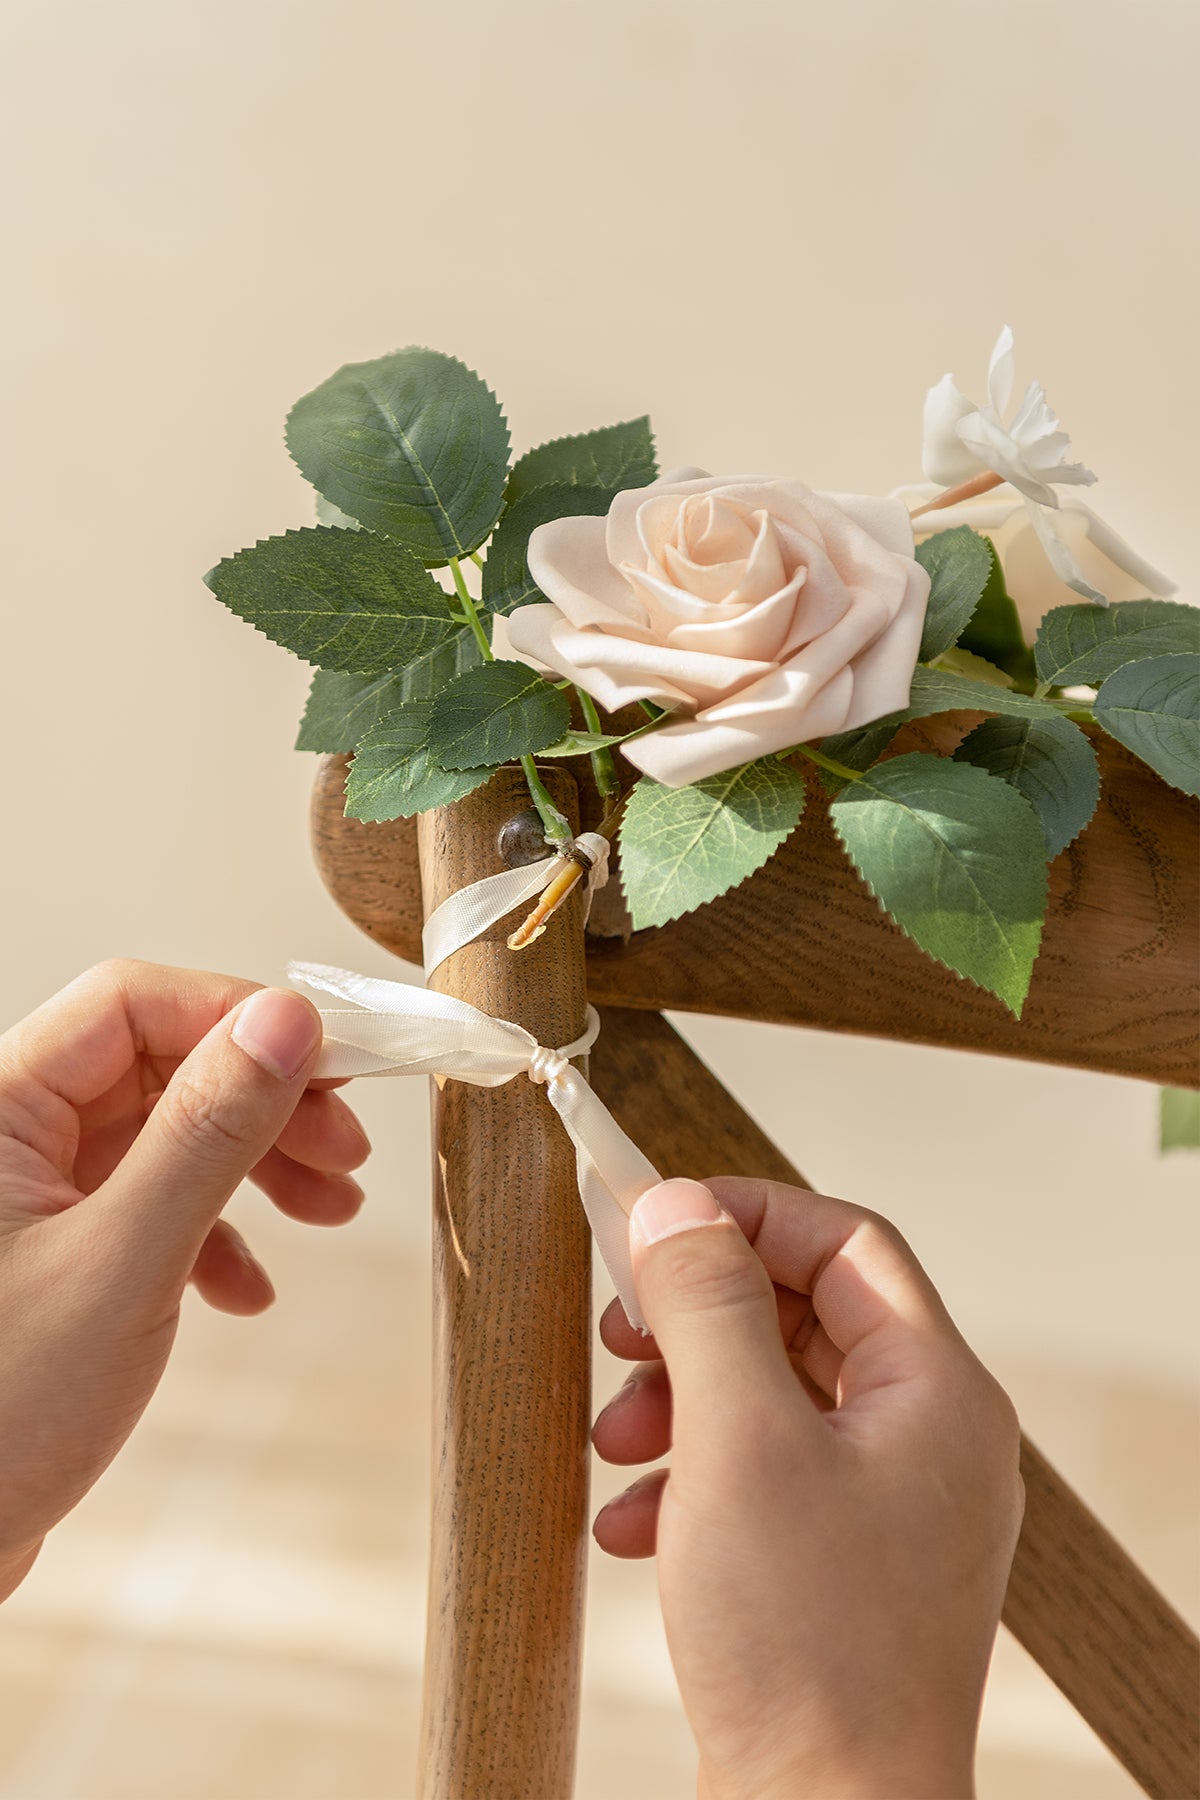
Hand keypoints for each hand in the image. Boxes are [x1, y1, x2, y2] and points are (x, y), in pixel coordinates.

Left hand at [0, 960, 368, 1598]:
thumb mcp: (127, 1260)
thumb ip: (208, 1131)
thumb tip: (284, 1018)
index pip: (132, 1004)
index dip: (239, 1019)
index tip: (333, 1063)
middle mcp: (9, 1135)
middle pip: (160, 1066)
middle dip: (263, 1105)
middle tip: (348, 1154)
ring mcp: (29, 1195)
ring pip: (163, 1135)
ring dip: (254, 1167)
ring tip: (330, 1215)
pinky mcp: (51, 1253)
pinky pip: (147, 1205)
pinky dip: (212, 1236)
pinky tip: (247, 1292)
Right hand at [592, 1178, 1022, 1799]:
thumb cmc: (805, 1643)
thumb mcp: (738, 1442)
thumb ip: (708, 1307)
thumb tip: (674, 1203)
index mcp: (937, 1391)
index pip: (844, 1241)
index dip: (744, 1214)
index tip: (649, 1224)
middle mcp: (927, 1440)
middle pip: (802, 1317)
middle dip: (696, 1321)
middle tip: (617, 1335)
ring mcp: (889, 1508)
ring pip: (772, 1398)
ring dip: (679, 1403)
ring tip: (612, 1443)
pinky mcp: (843, 1567)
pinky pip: (763, 1478)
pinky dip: (689, 1480)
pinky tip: (632, 1525)